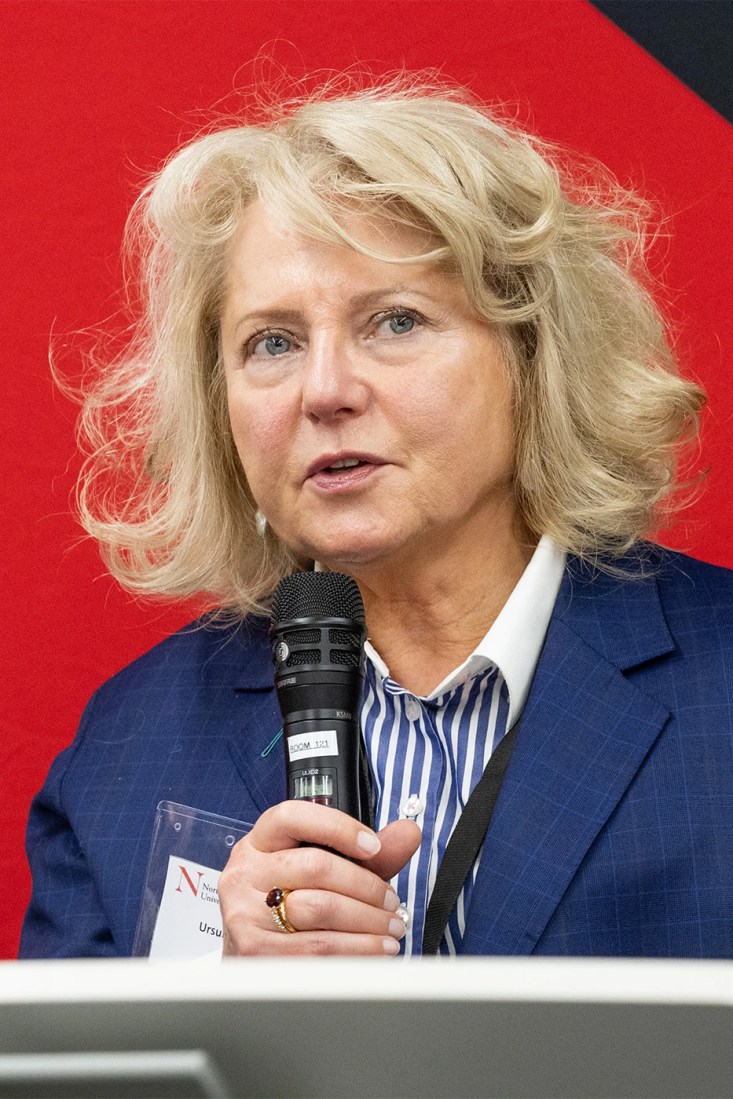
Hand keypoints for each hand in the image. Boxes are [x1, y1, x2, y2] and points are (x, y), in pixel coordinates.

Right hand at [219, 800, 420, 956]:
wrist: (253, 955)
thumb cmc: (291, 903)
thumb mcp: (324, 871)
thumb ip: (366, 854)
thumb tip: (407, 832)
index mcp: (261, 841)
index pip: (293, 816)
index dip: (338, 827)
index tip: (373, 846)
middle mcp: (246, 871)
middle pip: (316, 866)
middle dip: (366, 885)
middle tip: (392, 901)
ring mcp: (244, 911)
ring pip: (319, 908)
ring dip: (367, 921)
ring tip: (391, 928)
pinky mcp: (252, 949)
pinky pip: (315, 948)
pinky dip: (355, 950)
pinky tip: (375, 949)